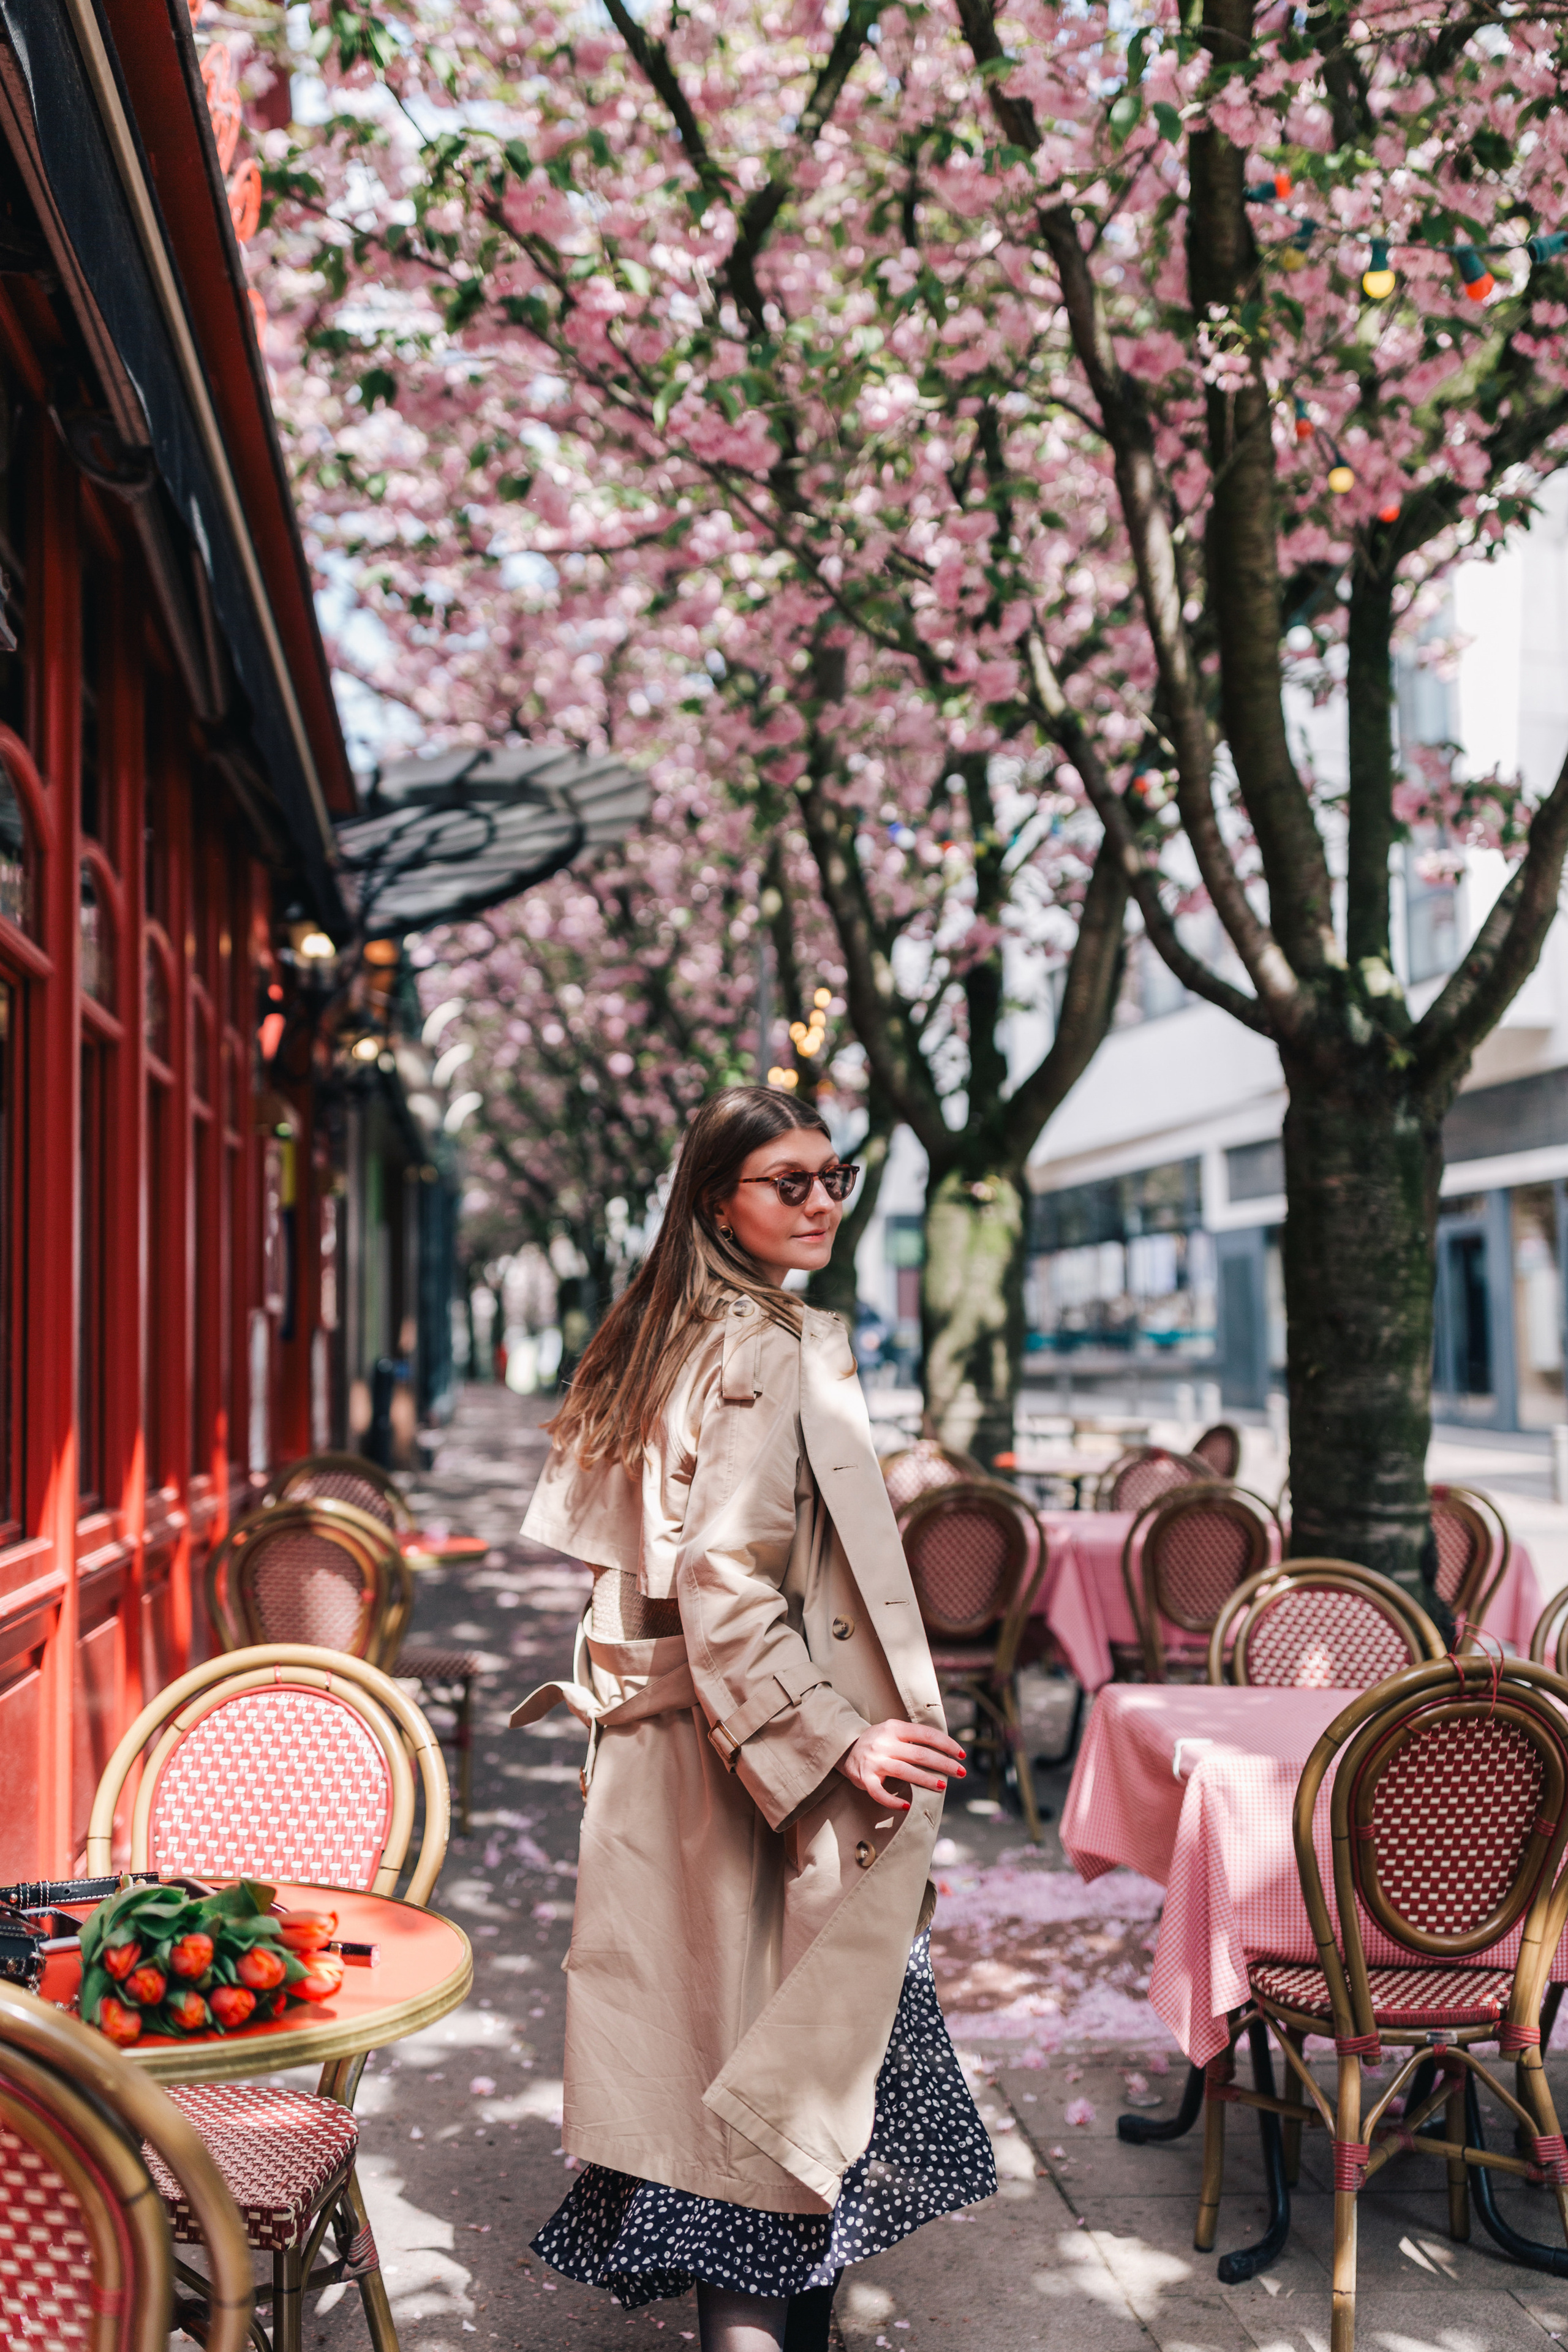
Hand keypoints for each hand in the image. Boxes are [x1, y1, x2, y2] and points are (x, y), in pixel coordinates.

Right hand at [836, 1720, 967, 1809]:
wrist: (844, 1747)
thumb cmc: (877, 1741)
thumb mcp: (893, 1731)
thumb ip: (913, 1737)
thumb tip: (945, 1750)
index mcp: (894, 1728)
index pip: (926, 1735)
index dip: (946, 1744)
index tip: (960, 1754)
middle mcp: (884, 1743)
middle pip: (920, 1754)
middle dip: (943, 1764)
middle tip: (960, 1772)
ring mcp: (874, 1761)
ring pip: (905, 1772)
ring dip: (926, 1781)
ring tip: (942, 1787)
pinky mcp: (864, 1778)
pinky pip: (880, 1793)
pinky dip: (893, 1801)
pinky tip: (907, 1806)